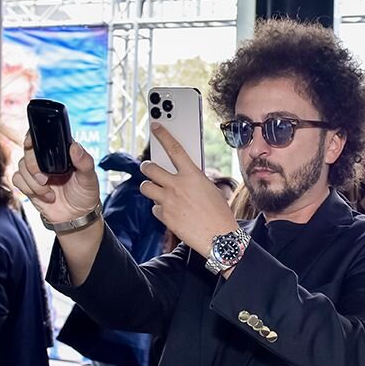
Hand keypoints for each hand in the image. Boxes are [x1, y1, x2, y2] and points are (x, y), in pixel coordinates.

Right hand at [11, 131, 101, 224]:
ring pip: (21, 166)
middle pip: (28, 151)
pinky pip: (17, 179)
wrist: (76, 217)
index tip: (31, 144)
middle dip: (34, 167)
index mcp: (62, 152)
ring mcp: (36, 171)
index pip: (43, 136)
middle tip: (45, 179)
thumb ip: (85, 162)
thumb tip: (75, 146)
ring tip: (49, 192)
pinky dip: (28, 188)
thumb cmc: (85, 195)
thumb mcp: (89, 178)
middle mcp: (47, 158)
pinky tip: (44, 195)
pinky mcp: (28, 183)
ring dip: (33, 182)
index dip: (33, 138)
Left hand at [139, 123, 239, 257]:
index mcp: (192, 175)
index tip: (155, 127)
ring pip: (145, 187)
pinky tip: (170, 213)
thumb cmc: (219, 213)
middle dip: (146, 167)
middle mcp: (177, 185)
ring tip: (156, 190)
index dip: (163, 135)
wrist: (219, 238)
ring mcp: (168, 201)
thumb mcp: (210, 189)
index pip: (174, 148)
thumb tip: (182, 177)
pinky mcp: (164, 216)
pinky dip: (160, 210)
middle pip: (149, 168)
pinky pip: (154, 208)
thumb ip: (193, 180)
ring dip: (149, 187)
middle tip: (148, 168)